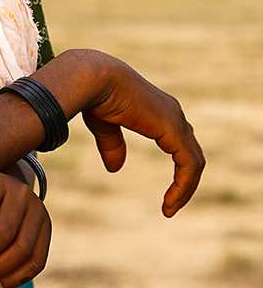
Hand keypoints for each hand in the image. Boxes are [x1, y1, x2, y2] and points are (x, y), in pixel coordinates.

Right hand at [81, 54, 205, 216]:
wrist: (93, 79)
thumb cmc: (94, 95)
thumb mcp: (104, 125)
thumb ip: (113, 145)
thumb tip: (116, 168)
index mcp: (158, 110)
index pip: (179, 143)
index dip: (177, 169)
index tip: (166, 193)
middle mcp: (172, 113)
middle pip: (191, 153)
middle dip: (185, 180)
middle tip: (172, 204)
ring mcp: (175, 120)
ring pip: (194, 161)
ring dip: (185, 188)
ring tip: (170, 209)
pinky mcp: (173, 130)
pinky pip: (189, 165)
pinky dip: (183, 186)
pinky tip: (169, 203)